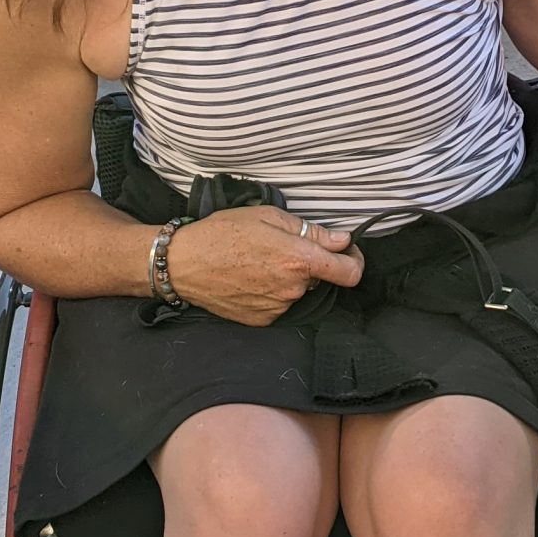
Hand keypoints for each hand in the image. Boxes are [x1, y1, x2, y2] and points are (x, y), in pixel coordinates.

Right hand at [161, 208, 363, 326]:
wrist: (183, 264)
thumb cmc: (223, 232)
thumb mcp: (268, 217)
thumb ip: (312, 231)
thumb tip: (343, 241)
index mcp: (299, 260)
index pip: (350, 272)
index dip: (354, 261)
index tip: (346, 252)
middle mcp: (293, 289)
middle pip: (320, 278)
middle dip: (309, 263)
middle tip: (280, 247)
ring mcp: (278, 308)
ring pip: (298, 291)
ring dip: (289, 278)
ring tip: (258, 262)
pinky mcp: (262, 320)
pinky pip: (280, 304)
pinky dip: (271, 292)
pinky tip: (249, 278)